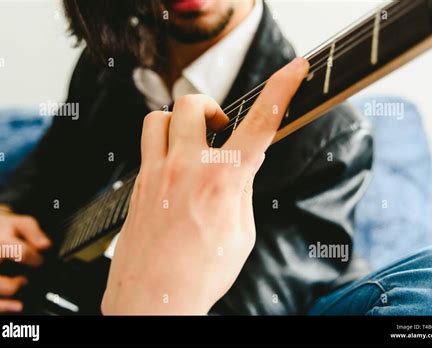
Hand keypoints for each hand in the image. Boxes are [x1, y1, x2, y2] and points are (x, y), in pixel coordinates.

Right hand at [0, 211, 50, 313]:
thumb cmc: (4, 229)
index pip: (17, 252)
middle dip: (8, 287)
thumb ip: (35, 233)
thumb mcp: (21, 223)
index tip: (39, 261)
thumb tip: (45, 246)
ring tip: (19, 306)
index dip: (34, 258)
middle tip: (23, 283)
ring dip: (0, 306)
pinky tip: (5, 309)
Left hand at [102, 57, 308, 314]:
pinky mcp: (137, 185)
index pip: (259, 124)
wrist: (152, 301)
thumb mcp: (240, 234)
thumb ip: (240, 193)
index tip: (293, 70)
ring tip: (192, 142)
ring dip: (179, 122)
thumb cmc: (199, 275)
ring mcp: (155, 174)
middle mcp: (185, 168)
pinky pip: (147, 147)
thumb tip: (237, 171)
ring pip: (158, 118)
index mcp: (222, 181)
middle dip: (210, 108)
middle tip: (220, 128)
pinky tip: (174, 171)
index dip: (281, 91)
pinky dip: (163, 147)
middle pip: (191, 104)